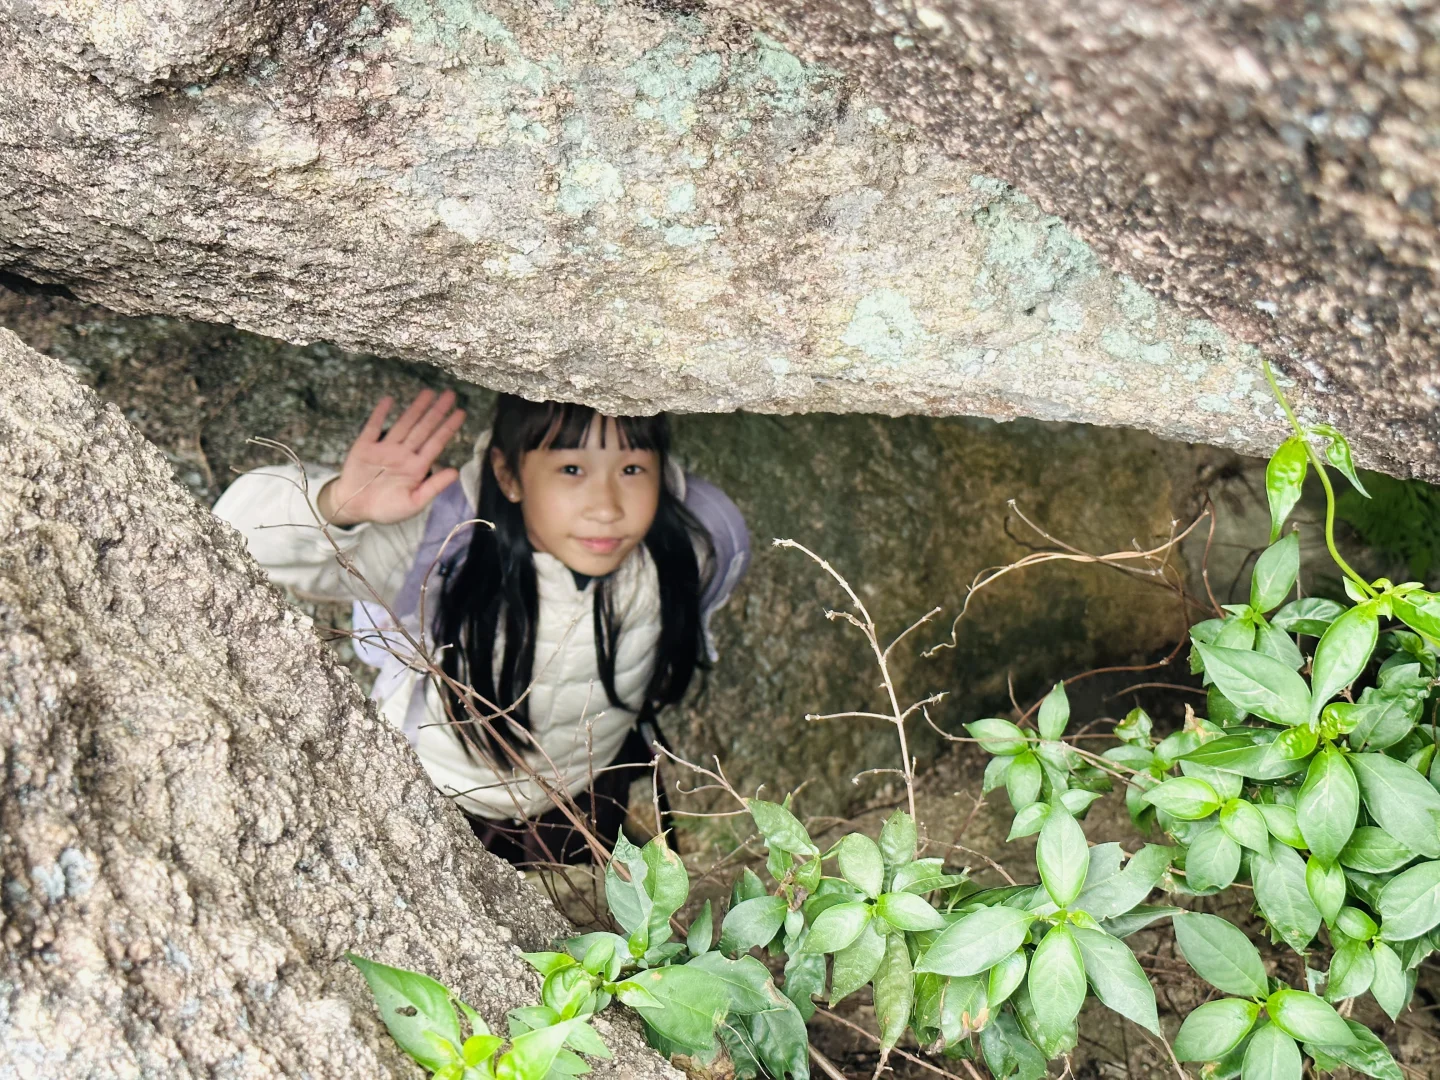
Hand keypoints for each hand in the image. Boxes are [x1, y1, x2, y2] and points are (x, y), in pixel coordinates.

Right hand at [318, 390, 466, 525]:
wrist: (354, 508)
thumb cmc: (386, 509)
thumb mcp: (414, 503)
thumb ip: (434, 487)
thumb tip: (455, 472)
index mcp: (417, 467)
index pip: (436, 443)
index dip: (448, 428)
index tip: (461, 413)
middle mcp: (403, 454)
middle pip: (423, 428)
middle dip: (436, 411)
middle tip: (450, 394)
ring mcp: (385, 448)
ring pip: (404, 424)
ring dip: (415, 408)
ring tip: (428, 392)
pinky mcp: (365, 446)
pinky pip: (373, 427)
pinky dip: (380, 414)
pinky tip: (389, 400)